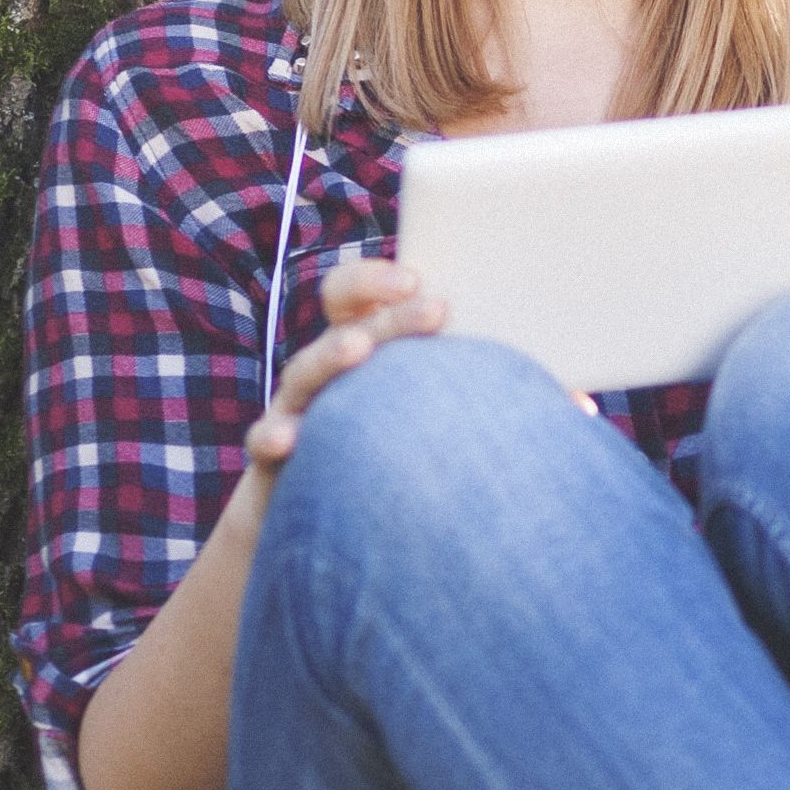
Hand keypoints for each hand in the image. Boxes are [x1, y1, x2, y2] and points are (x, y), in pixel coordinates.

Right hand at [236, 256, 453, 518]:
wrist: (319, 509)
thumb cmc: (384, 446)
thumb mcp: (409, 405)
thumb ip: (444, 378)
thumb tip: (525, 367)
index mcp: (353, 346)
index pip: (351, 296)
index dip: (374, 281)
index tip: (417, 281)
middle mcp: (321, 370)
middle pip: (346, 330)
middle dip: (391, 318)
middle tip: (438, 310)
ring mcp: (292, 407)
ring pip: (305, 375)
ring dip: (332, 358)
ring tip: (359, 348)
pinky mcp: (272, 453)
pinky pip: (264, 440)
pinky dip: (273, 436)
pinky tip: (287, 439)